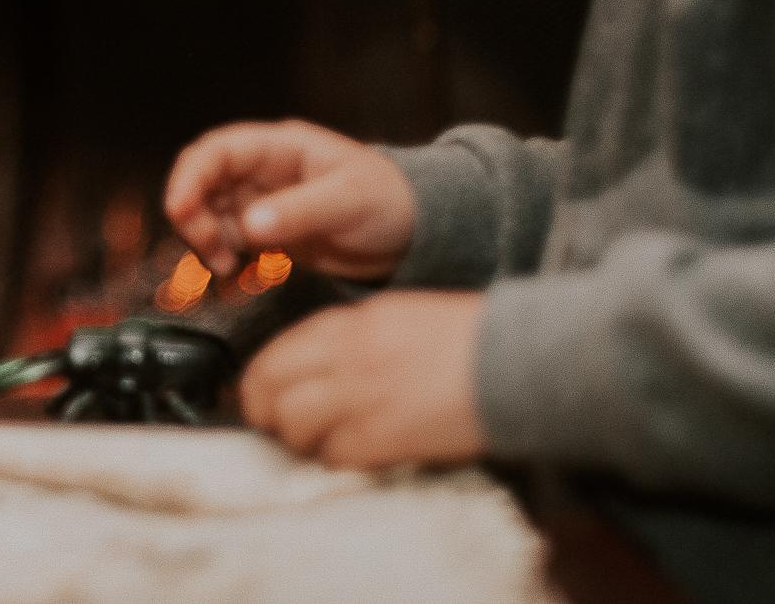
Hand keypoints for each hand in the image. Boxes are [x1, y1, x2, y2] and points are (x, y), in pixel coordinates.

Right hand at [164, 120, 417, 279]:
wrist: (412, 232)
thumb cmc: (389, 201)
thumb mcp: (348, 202)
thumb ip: (299, 212)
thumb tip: (248, 227)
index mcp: (280, 148)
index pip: (218, 151)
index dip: (190, 177)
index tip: (178, 209)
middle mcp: (263, 171)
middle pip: (203, 183)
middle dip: (193, 216)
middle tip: (211, 252)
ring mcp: (262, 202)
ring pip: (209, 215)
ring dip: (206, 242)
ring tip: (227, 269)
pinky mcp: (267, 232)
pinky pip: (227, 241)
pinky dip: (222, 259)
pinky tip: (235, 276)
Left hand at [240, 291, 486, 469]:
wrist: (515, 361)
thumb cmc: (465, 338)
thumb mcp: (396, 317)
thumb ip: (350, 338)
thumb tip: (316, 368)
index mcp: (347, 322)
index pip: (276, 353)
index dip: (259, 382)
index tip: (262, 397)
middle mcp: (343, 356)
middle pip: (268, 388)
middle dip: (264, 412)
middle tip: (276, 426)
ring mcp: (359, 396)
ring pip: (293, 425)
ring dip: (300, 439)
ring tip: (321, 442)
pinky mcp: (381, 437)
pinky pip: (335, 455)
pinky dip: (337, 459)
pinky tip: (356, 453)